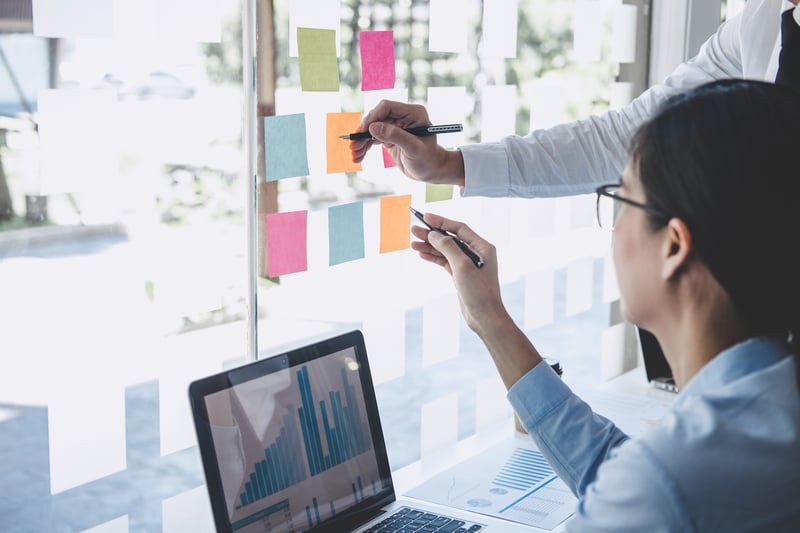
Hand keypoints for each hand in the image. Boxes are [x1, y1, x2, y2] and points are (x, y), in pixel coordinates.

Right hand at [350, 100, 465, 186]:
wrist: (431, 171)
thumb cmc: (428, 160)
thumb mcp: (413, 149)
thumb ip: (395, 136)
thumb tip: (373, 127)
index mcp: (413, 113)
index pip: (387, 107)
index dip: (373, 118)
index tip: (363, 132)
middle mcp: (403, 116)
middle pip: (377, 117)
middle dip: (364, 132)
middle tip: (354, 146)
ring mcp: (396, 126)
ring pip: (372, 128)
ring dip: (362, 141)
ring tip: (355, 154)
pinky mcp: (390, 136)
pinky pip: (373, 137)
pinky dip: (365, 146)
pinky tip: (359, 156)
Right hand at [410, 212, 507, 334]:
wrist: (485, 317)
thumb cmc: (479, 293)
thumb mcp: (462, 267)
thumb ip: (448, 248)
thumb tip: (434, 234)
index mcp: (482, 247)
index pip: (459, 228)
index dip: (441, 222)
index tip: (425, 217)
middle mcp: (476, 253)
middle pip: (450, 238)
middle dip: (432, 234)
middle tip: (413, 229)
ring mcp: (468, 264)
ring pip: (445, 250)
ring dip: (429, 246)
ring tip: (413, 243)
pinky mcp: (461, 275)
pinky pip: (445, 261)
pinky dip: (433, 257)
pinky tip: (422, 254)